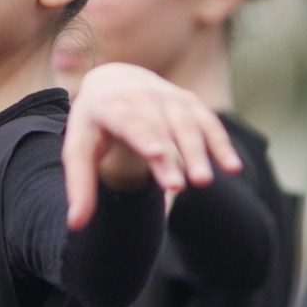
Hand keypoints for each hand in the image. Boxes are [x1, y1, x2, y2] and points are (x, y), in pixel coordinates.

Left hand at [64, 63, 241, 228]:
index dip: (144, 136)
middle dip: (171, 155)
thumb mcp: (79, 149)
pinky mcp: (188, 101)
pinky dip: (220, 143)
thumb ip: (80, 186)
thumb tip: (74, 226)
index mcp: (110, 104)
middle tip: (178, 187)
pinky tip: (232, 167)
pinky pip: (208, 122)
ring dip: (198, 151)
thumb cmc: (94, 125)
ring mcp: (168, 96)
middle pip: (161, 127)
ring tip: (204, 182)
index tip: (156, 155)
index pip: (129, 120)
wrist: (114, 81)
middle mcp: (142, 95)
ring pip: (187, 124)